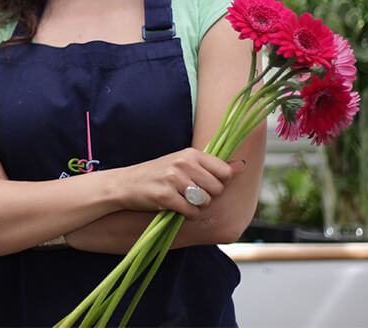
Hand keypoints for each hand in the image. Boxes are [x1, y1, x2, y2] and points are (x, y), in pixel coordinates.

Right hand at [115, 148, 244, 218]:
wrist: (125, 184)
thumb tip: (242, 166)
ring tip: (182, 200)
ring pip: (205, 202)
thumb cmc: (158, 174)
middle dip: (207, 197)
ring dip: (196, 207)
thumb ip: (213, 166)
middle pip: (216, 189)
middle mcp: (183, 162)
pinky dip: (186, 215)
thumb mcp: (185, 164)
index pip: (224, 172)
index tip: (204, 184)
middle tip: (190, 195)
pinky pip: (191, 212)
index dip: (219, 183)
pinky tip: (175, 208)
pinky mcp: (165, 195)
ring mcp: (173, 178)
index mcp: (191, 153)